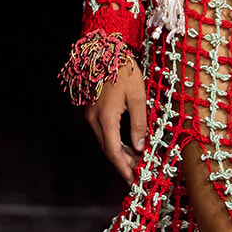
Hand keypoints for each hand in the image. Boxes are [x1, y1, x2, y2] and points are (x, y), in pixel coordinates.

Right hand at [85, 61, 147, 183]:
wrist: (104, 50)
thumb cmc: (123, 70)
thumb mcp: (137, 96)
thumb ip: (138, 123)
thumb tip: (139, 147)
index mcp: (106, 118)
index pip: (114, 152)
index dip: (124, 168)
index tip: (134, 181)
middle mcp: (94, 119)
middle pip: (108, 150)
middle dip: (124, 165)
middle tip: (140, 175)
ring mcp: (91, 115)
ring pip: (106, 142)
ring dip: (121, 154)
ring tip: (138, 163)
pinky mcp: (93, 110)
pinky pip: (104, 133)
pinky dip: (116, 143)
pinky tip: (128, 146)